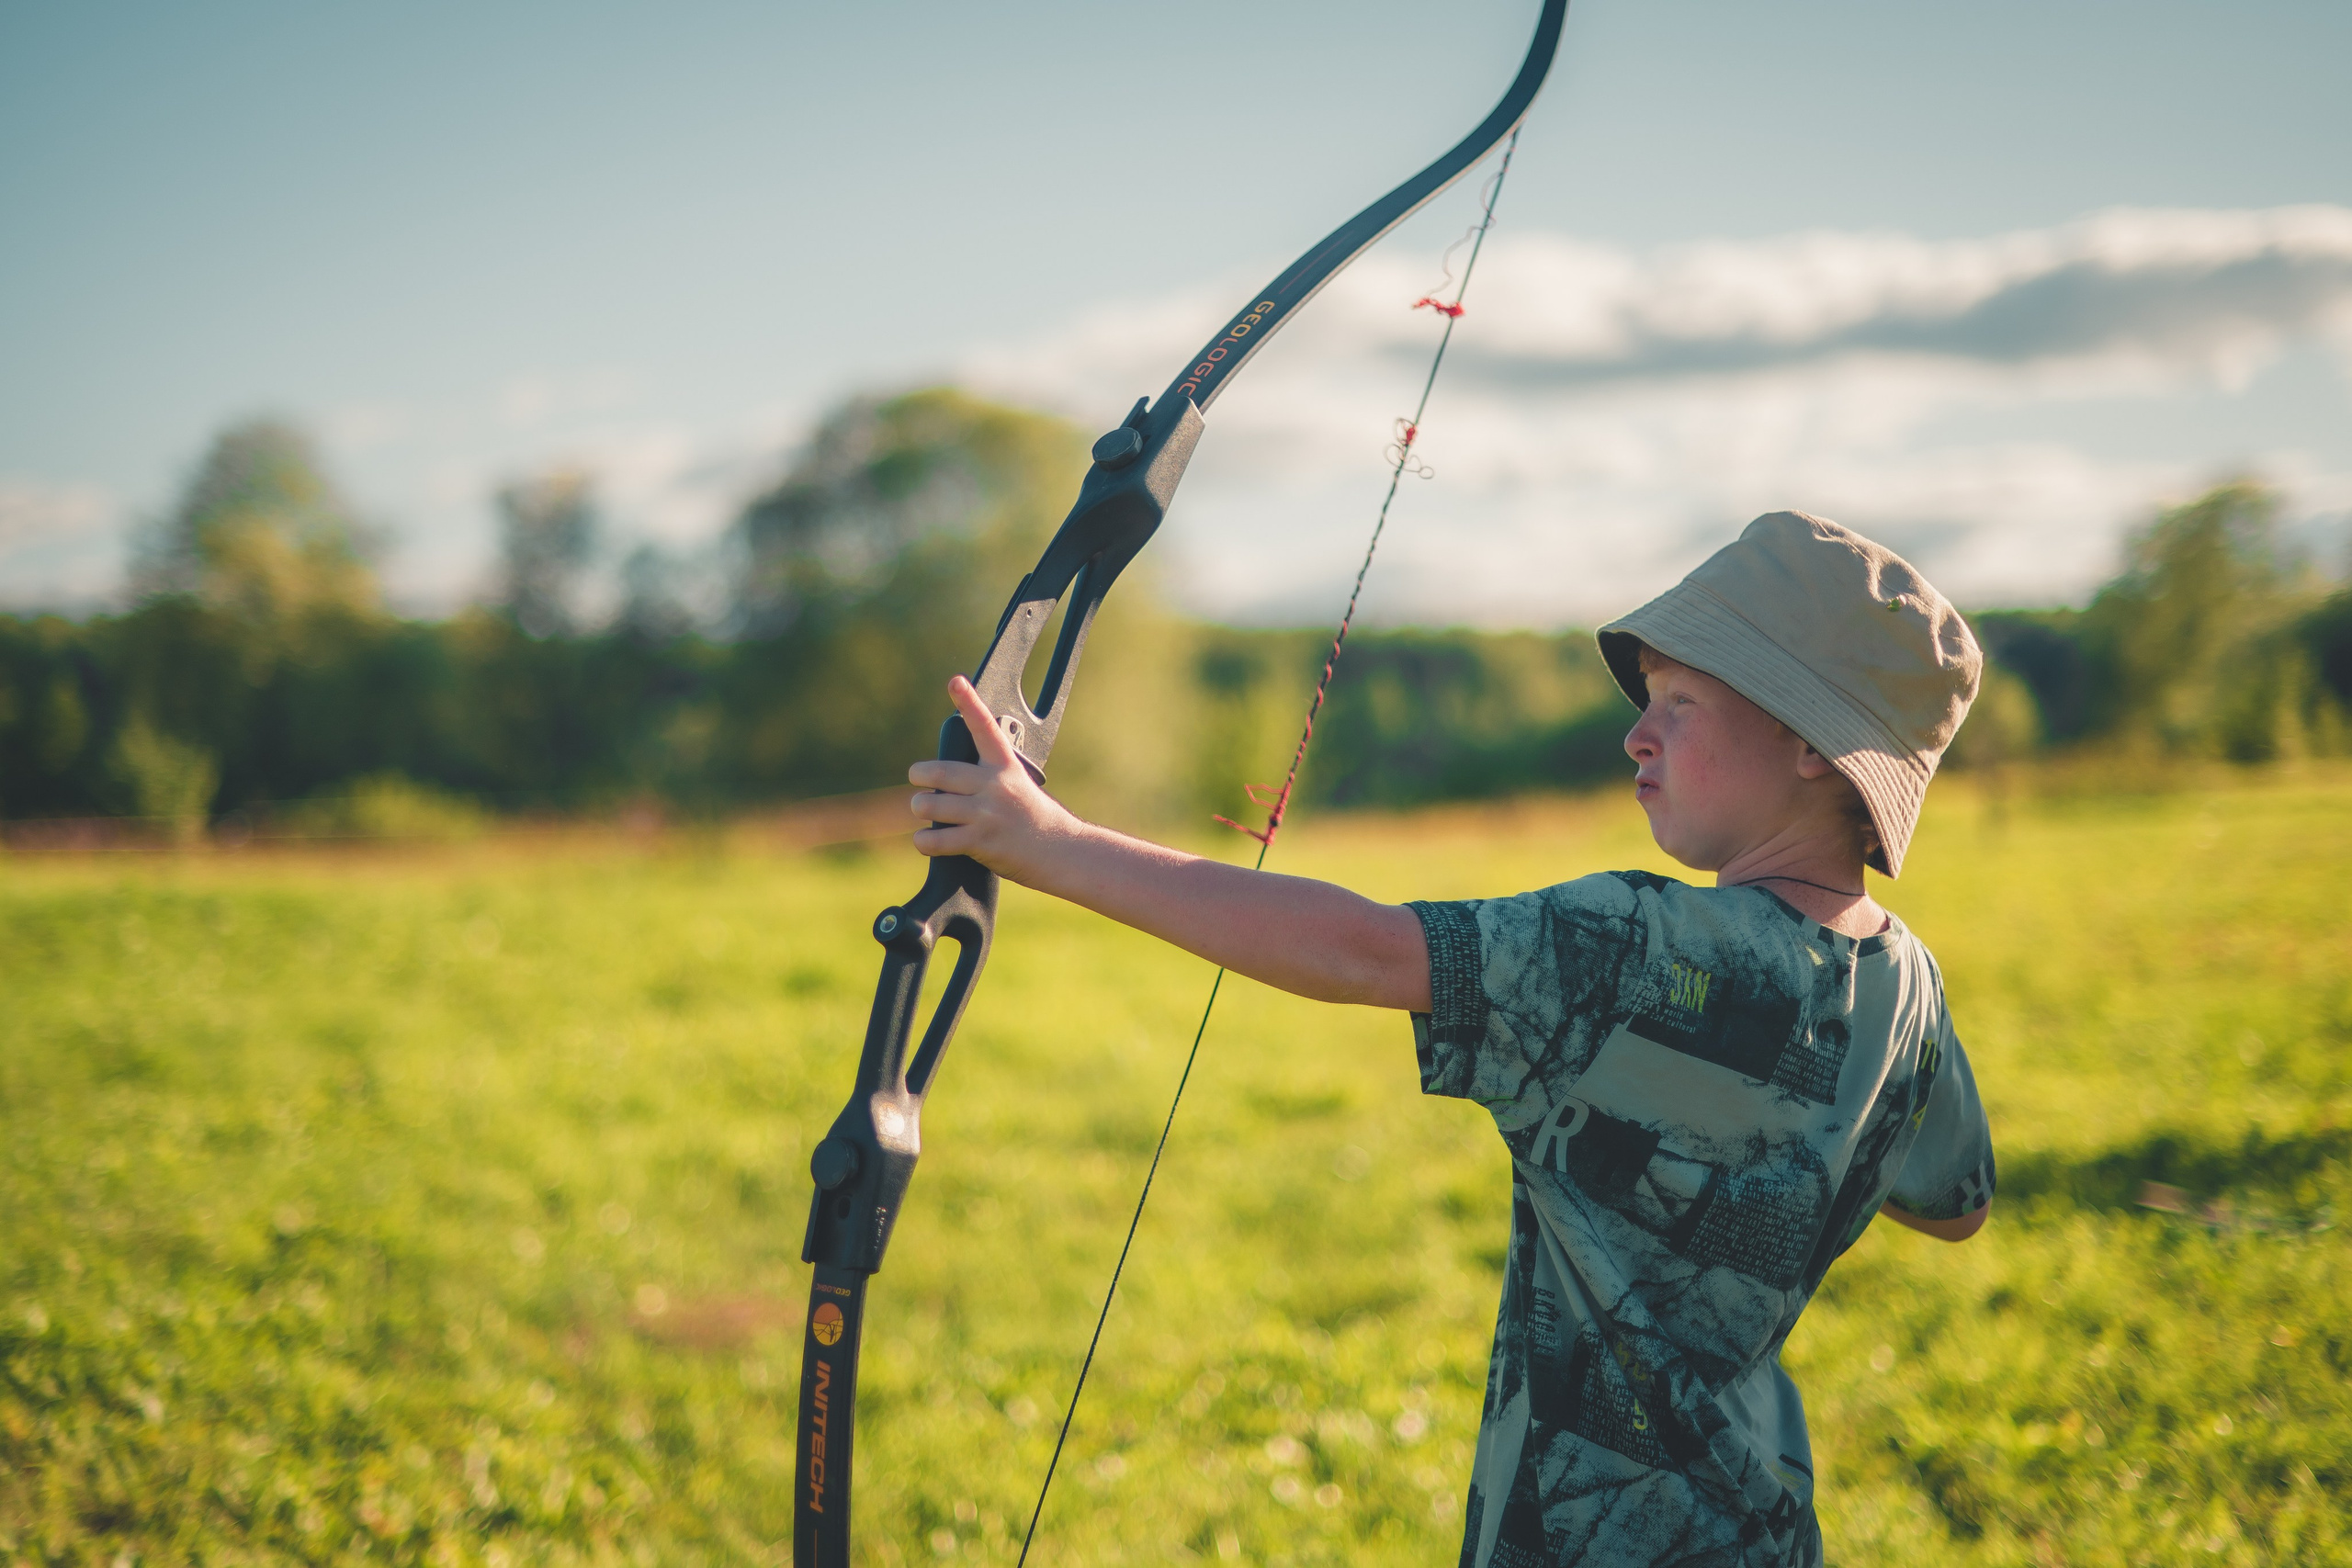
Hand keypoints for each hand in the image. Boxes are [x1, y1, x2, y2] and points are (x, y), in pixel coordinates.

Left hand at [908, 676, 1078, 883]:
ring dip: (921, 809)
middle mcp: (994, 785)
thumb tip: (948, 781)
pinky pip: (934, 839)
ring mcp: (987, 813)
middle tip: (918, 781)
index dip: (968, 702)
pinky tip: (929, 841)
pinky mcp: (980, 841)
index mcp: (1005, 767)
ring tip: (925, 812)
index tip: (955, 682)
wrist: (1061, 850)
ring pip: (930, 805)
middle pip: (938, 772)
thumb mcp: (1019, 785)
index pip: (984, 728)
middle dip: (919, 776)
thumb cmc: (1037, 819)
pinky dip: (925, 842)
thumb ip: (989, 777)